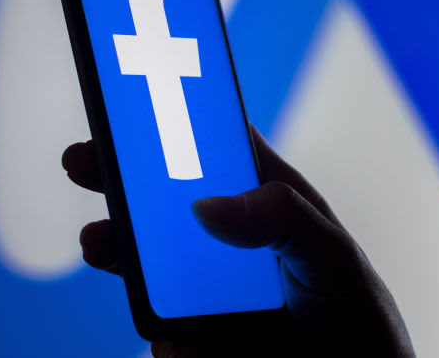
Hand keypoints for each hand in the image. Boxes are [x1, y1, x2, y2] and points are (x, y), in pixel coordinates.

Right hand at [62, 127, 413, 356]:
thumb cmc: (357, 310)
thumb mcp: (331, 254)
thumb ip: (281, 220)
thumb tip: (204, 206)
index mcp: (266, 203)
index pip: (214, 150)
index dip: (171, 122)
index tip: (128, 105)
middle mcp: (230, 240)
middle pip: (164, 202)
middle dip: (121, 182)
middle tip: (81, 163)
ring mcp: (208, 291)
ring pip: (149, 265)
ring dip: (118, 252)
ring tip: (98, 244)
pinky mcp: (197, 339)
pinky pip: (165, 335)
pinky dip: (164, 342)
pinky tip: (179, 348)